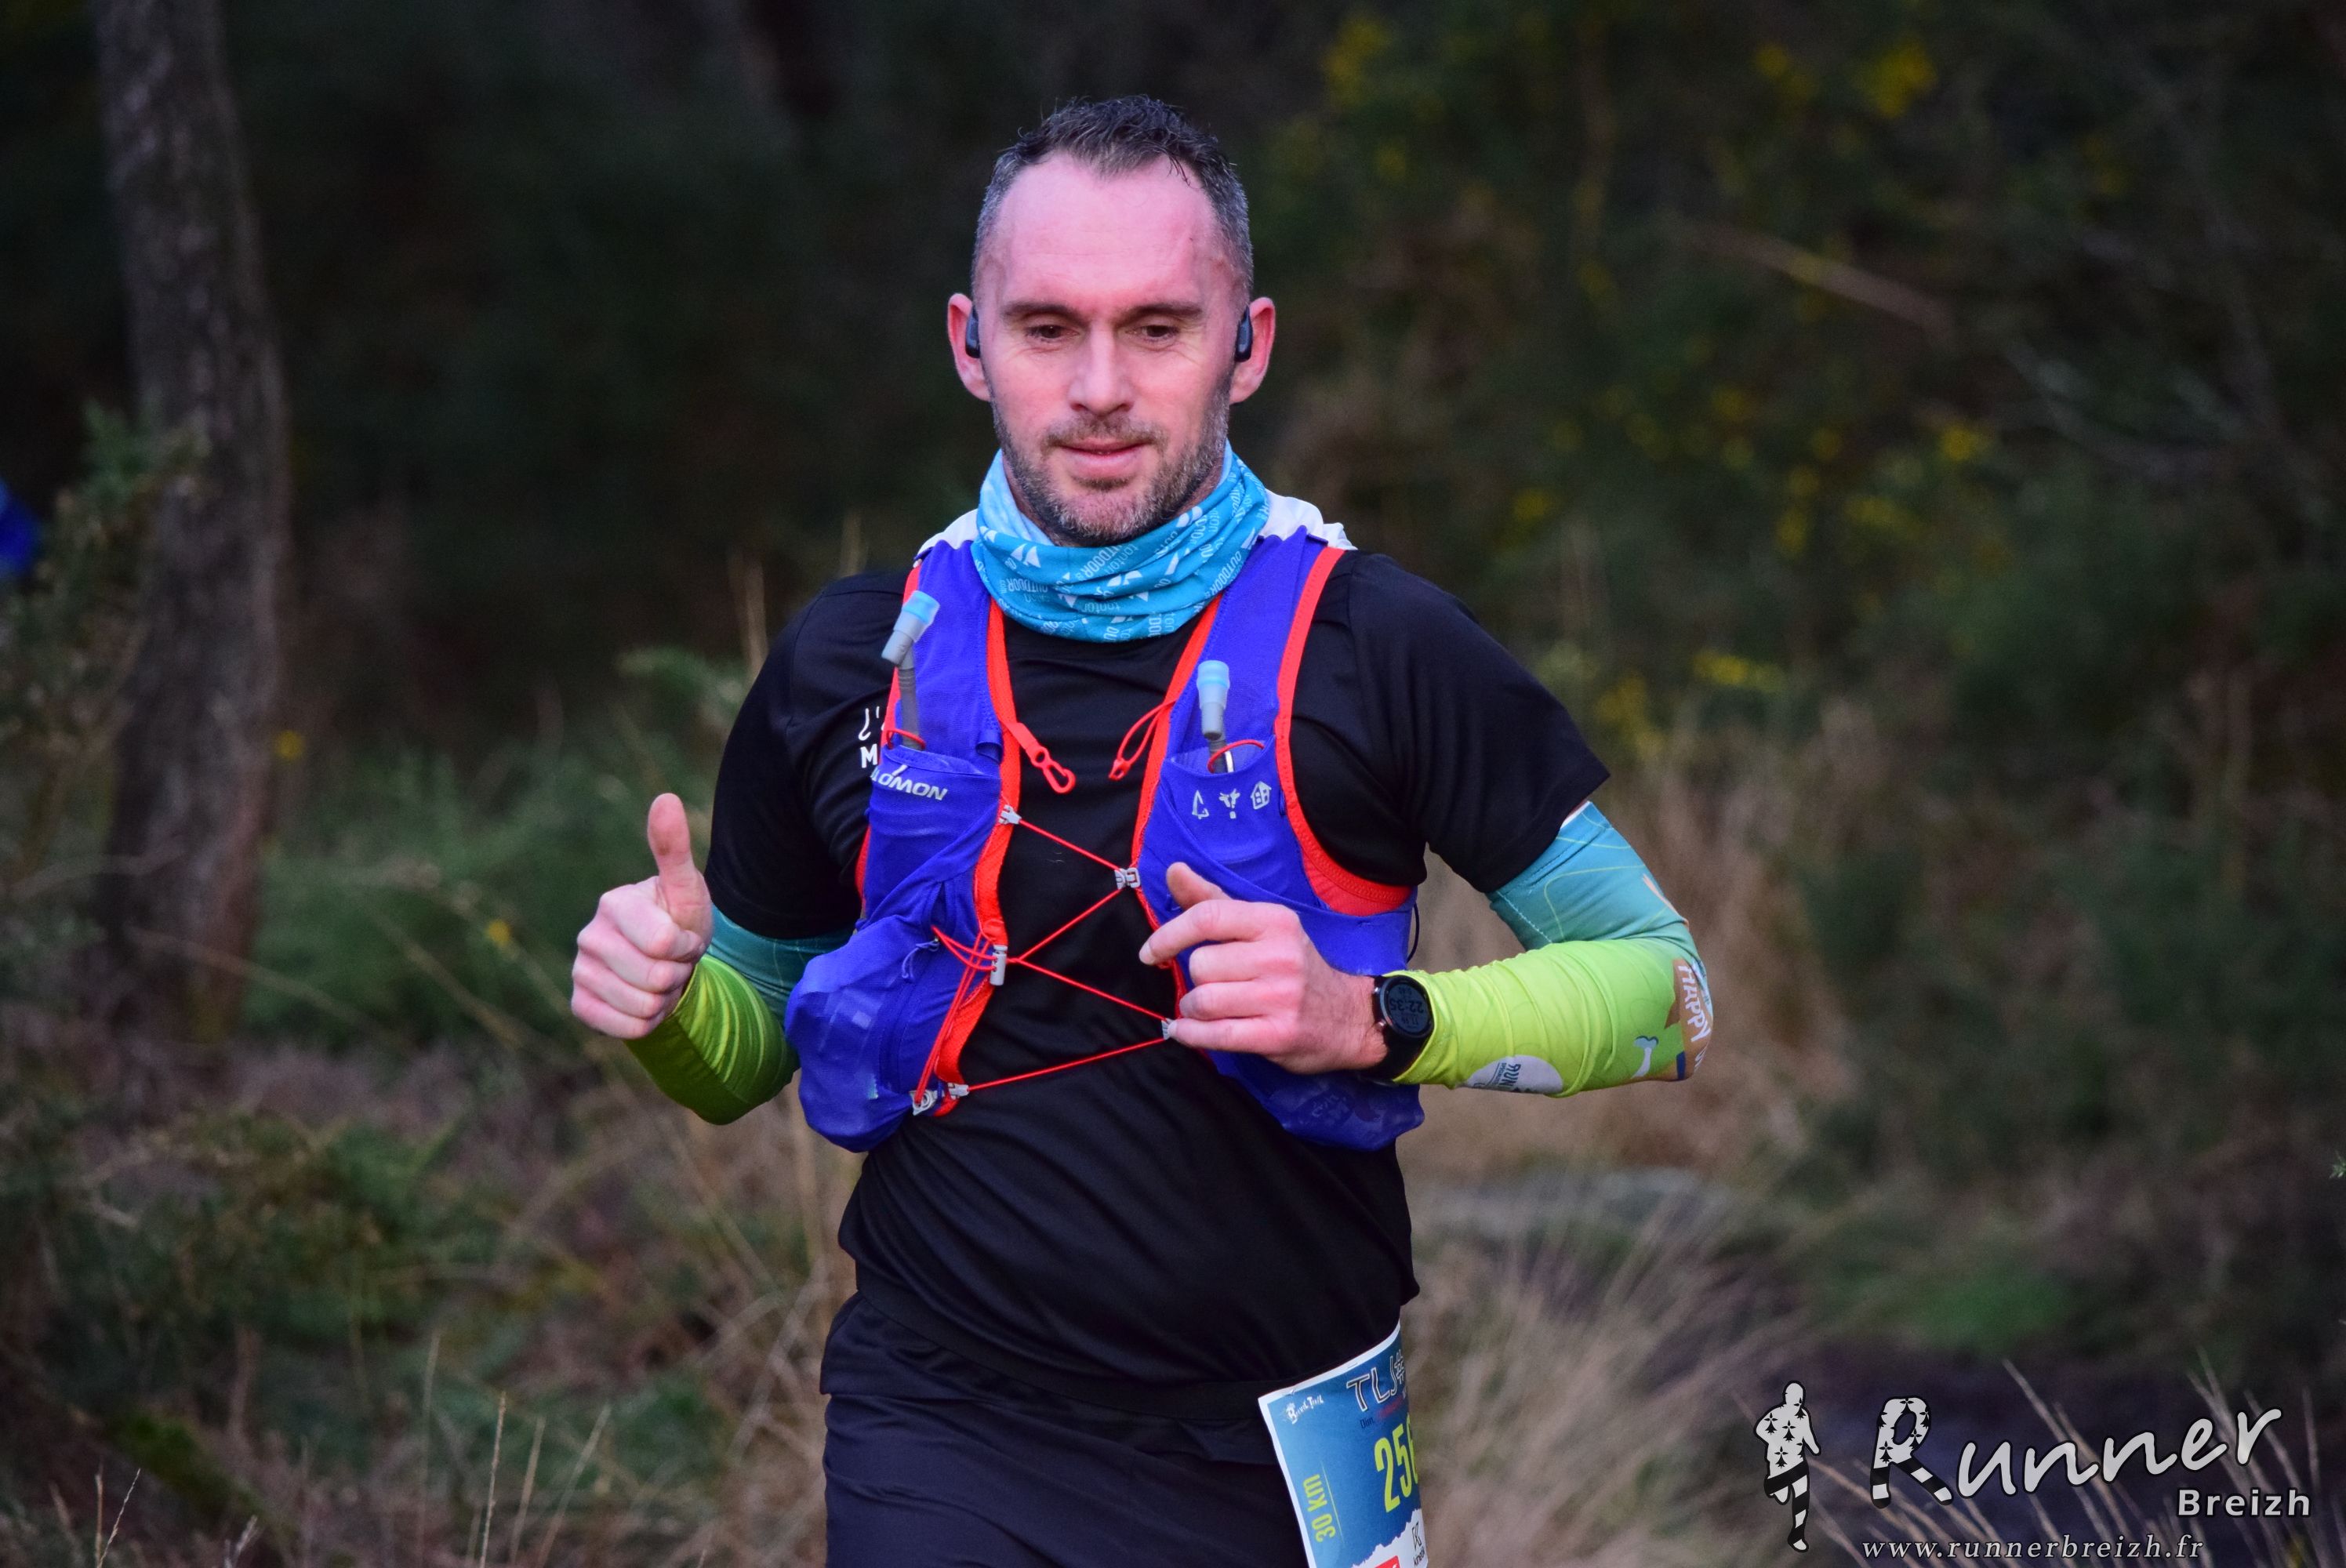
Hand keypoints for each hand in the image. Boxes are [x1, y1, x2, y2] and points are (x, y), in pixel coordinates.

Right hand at [570, 792, 713, 1038]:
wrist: (667, 961)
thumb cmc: (678, 920)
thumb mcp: (686, 888)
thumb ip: (674, 848)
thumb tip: (665, 798)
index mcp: (613, 903)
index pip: (665, 944)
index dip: (686, 948)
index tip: (682, 937)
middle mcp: (588, 936)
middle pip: (654, 978)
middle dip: (677, 975)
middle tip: (672, 961)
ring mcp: (580, 971)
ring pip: (644, 1008)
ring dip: (665, 999)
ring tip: (660, 978)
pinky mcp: (579, 1004)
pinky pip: (626, 1029)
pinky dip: (647, 1022)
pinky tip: (643, 1000)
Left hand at [1135, 861, 1385, 1074]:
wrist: (1350, 1017)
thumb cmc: (1295, 967)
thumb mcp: (1264, 926)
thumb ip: (1214, 899)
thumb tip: (1173, 870)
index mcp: (1275, 921)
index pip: (1208, 917)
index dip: (1169, 935)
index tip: (1151, 952)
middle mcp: (1280, 956)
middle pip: (1201, 965)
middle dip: (1196, 979)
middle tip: (1213, 984)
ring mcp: (1281, 998)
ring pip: (1204, 1001)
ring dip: (1194, 1009)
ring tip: (1209, 1008)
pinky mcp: (1278, 1035)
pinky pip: (1215, 1035)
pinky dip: (1192, 1034)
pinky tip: (1187, 1030)